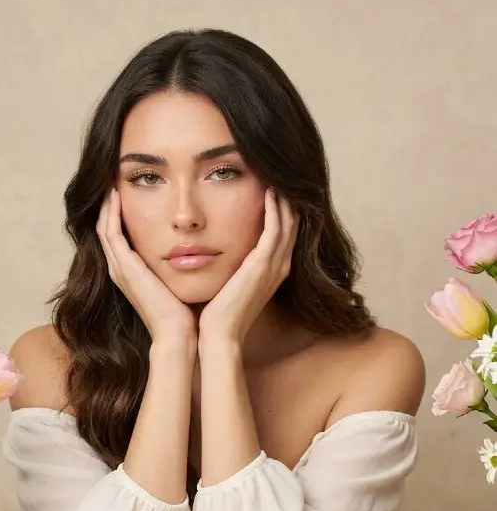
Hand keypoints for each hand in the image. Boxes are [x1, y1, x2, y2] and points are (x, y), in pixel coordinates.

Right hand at [97, 188, 196, 345]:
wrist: (180, 335)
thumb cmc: (187, 312)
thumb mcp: (181, 280)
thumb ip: (183, 263)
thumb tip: (199, 245)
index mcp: (133, 272)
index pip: (120, 234)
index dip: (121, 211)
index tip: (129, 188)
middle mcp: (121, 269)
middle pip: (106, 227)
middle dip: (109, 202)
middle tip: (113, 177)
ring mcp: (119, 269)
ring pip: (104, 226)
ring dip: (106, 202)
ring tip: (111, 179)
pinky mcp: (124, 268)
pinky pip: (110, 232)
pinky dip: (110, 212)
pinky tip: (116, 193)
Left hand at [198, 188, 298, 343]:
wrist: (218, 334)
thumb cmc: (218, 313)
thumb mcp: (231, 284)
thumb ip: (234, 267)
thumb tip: (221, 252)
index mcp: (272, 272)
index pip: (284, 234)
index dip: (283, 211)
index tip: (275, 189)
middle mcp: (279, 267)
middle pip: (292, 224)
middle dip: (288, 200)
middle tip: (282, 176)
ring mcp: (274, 266)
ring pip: (288, 223)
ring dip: (284, 199)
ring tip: (278, 176)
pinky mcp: (263, 264)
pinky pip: (275, 229)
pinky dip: (274, 209)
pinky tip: (269, 191)